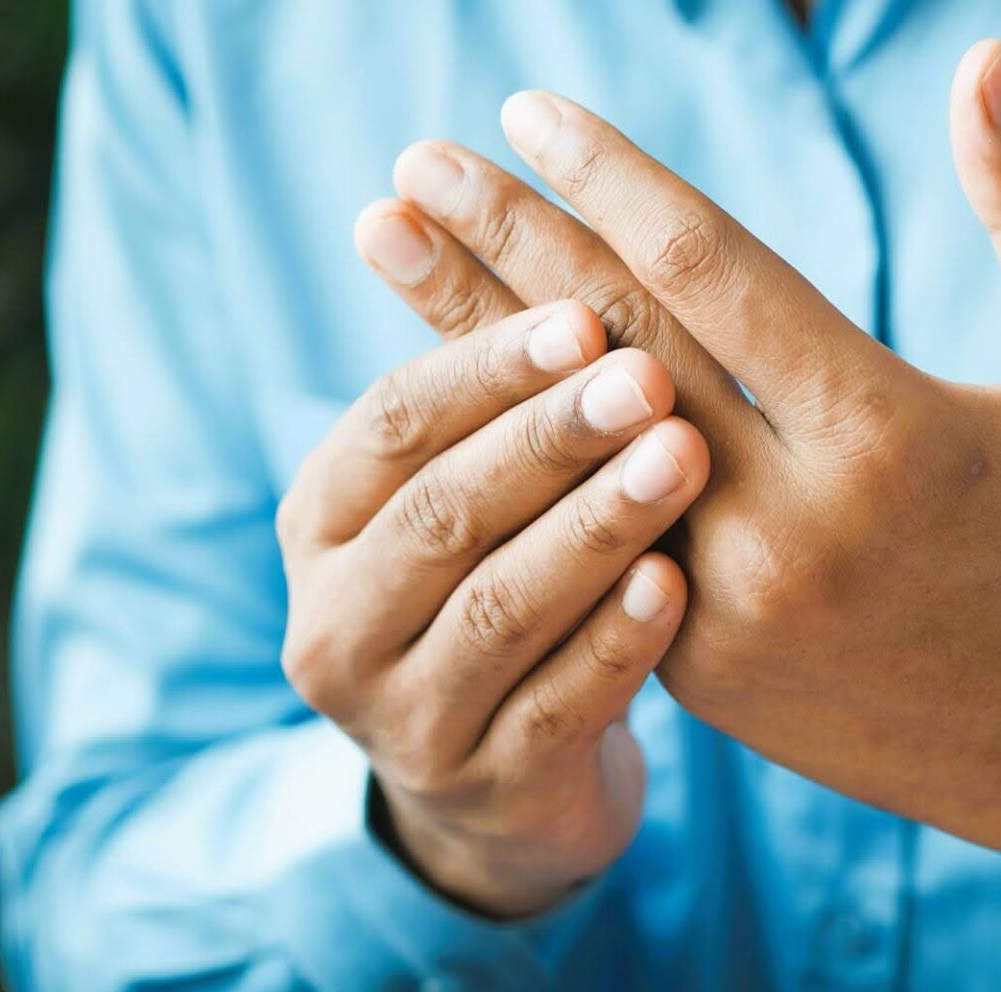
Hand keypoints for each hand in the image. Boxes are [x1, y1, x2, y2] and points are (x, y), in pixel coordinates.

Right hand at [277, 288, 709, 917]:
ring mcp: (405, 720)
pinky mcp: (487, 789)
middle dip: (547, 438)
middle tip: (649, 379)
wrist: (504, 778)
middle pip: (443, 514)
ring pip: (498, 610)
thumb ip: (470, 388)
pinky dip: (615, 640)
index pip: (390, 426)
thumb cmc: (496, 586)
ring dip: (592, 526)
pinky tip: (675, 583)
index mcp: (320, 525)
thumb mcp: (464, 493)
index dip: (484, 366)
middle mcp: (335, 623)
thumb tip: (416, 193)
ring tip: (680, 457)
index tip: (584, 314)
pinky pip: (556, 709)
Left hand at [376, 39, 1000, 912]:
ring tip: (387, 246)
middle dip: (501, 241)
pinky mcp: (695, 665)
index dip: (609, 177)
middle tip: (414, 163)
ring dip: (468, 341)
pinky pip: (585, 532)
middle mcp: (790, 527)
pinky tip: (453, 385)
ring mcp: (726, 608)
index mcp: (889, 434)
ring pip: (567, 450)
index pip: (709, 270)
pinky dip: (519, 451)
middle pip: (609, 351)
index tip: (528, 112)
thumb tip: (985, 57)